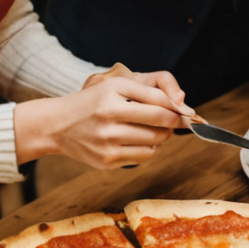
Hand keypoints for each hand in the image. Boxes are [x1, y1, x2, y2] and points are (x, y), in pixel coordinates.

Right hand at [13, 63, 195, 167]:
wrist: (57, 126)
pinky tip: (138, 138)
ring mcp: (107, 146)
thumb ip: (150, 91)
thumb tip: (180, 106)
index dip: (179, 110)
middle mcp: (109, 124)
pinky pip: (143, 157)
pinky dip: (148, 148)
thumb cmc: (93, 101)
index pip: (159, 107)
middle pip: (160, 126)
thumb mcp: (118, 85)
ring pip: (155, 144)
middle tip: (173, 118)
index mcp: (113, 100)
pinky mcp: (106, 162)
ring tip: (152, 126)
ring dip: (161, 136)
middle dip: (173, 123)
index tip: (190, 112)